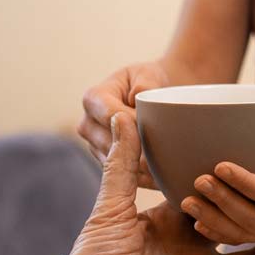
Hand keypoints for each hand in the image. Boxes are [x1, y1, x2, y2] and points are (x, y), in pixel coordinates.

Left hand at [49, 113, 254, 254]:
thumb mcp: (109, 208)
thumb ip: (123, 165)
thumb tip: (121, 115)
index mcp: (161, 225)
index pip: (198, 193)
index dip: (216, 173)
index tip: (237, 145)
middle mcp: (188, 246)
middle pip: (228, 214)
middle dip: (249, 193)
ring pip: (249, 241)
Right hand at [77, 61, 170, 187]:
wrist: (151, 97)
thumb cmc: (148, 81)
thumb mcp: (148, 74)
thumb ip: (145, 83)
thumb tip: (138, 97)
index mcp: (93, 99)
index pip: (109, 116)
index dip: (131, 125)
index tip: (154, 132)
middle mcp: (88, 125)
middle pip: (110, 144)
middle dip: (136, 151)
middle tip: (162, 158)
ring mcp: (96, 147)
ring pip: (115, 164)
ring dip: (140, 169)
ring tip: (165, 171)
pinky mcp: (108, 164)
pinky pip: (122, 177)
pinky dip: (143, 179)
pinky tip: (162, 180)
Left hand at [180, 135, 254, 245]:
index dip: (245, 183)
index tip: (220, 166)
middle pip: (254, 219)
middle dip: (224, 201)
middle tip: (198, 181)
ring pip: (243, 234)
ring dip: (214, 220)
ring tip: (188, 201)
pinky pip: (240, 241)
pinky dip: (218, 233)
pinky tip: (196, 222)